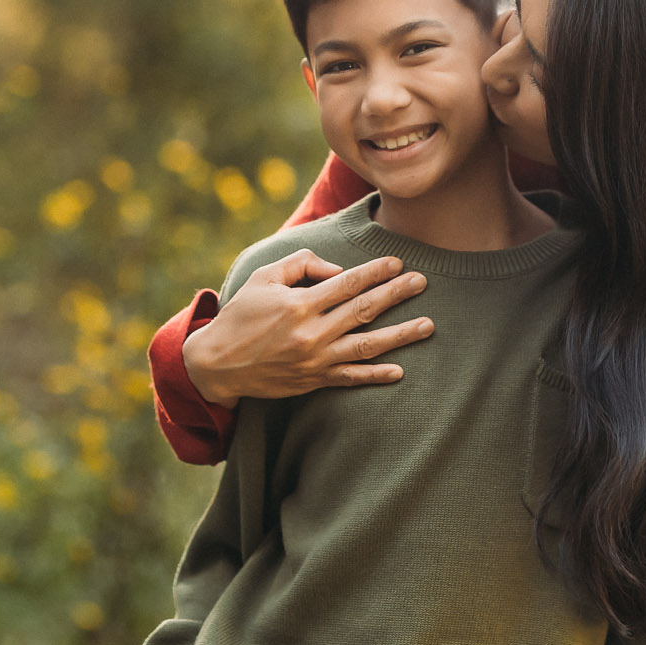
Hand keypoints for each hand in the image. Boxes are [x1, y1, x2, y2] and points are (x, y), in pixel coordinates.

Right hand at [184, 251, 433, 407]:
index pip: (347, 284)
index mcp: (298, 304)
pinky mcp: (313, 381)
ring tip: (427, 325)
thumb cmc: (242, 314)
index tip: (398, 263)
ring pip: (366, 346)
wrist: (218, 364)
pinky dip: (376, 375)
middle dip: (396, 295)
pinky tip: (399, 371)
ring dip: (400, 335)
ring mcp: (314, 360)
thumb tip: (339, 270)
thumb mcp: (263, 277)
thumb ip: (301, 265)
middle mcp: (310, 333)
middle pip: (364, 310)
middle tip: (422, 282)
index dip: (375, 272)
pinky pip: (351, 378)